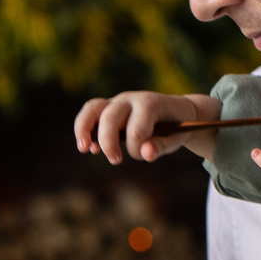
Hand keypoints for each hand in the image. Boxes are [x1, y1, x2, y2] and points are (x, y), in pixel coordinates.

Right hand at [74, 91, 220, 162]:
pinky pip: (90, 113)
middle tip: (116, 161)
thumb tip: (146, 153)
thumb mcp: (175, 138)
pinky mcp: (108, 108)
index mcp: (151, 104)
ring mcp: (117, 101)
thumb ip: (160, 146)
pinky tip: (89, 148)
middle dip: (108, 141)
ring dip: (84, 129)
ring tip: (84, 148)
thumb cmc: (176, 127)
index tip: (144, 155)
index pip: (136, 126)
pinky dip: (84, 129)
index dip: (137, 146)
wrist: (176, 110)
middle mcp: (131, 99)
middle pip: (110, 116)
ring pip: (93, 108)